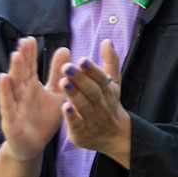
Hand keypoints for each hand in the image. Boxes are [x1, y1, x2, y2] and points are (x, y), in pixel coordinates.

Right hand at [0, 36, 67, 162]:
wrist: (34, 145)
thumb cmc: (43, 118)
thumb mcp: (55, 94)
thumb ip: (58, 74)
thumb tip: (65, 49)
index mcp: (31, 87)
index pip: (30, 67)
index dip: (30, 54)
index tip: (31, 39)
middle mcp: (21, 93)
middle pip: (22, 73)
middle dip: (23, 58)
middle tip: (24, 42)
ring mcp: (14, 105)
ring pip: (14, 86)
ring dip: (15, 71)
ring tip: (16, 55)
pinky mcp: (10, 119)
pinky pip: (8, 104)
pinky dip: (5, 92)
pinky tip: (4, 78)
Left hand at [60, 41, 130, 164]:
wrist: (114, 135)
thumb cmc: (109, 104)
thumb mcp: (113, 83)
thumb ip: (110, 62)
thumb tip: (107, 41)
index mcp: (107, 90)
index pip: (101, 78)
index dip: (92, 69)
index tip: (82, 59)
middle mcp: (100, 103)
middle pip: (91, 90)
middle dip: (80, 79)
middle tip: (67, 67)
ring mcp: (91, 118)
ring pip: (83, 105)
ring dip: (74, 94)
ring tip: (63, 82)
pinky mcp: (81, 131)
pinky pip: (77, 124)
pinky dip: (72, 117)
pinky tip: (64, 108)